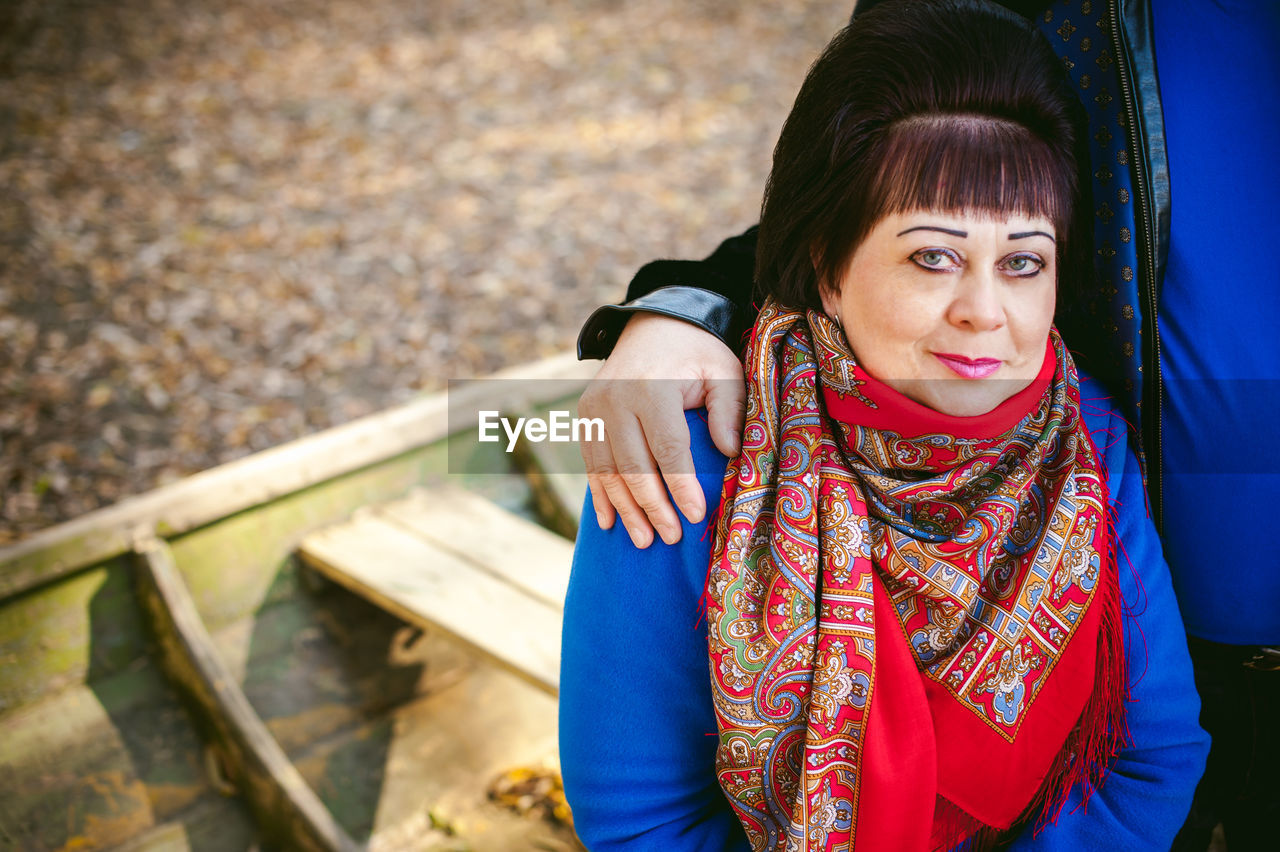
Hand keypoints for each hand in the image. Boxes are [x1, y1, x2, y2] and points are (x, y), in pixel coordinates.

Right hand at [577, 314, 744, 547]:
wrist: (653, 324)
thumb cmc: (697, 353)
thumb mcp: (723, 371)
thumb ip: (729, 410)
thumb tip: (732, 453)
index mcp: (653, 388)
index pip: (667, 448)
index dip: (680, 486)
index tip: (695, 516)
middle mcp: (617, 398)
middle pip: (634, 466)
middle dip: (653, 507)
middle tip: (670, 538)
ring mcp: (595, 407)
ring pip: (607, 470)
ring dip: (625, 509)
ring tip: (643, 540)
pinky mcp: (585, 415)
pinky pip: (590, 462)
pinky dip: (599, 494)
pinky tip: (609, 522)